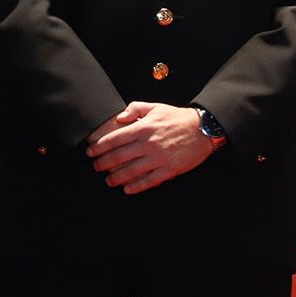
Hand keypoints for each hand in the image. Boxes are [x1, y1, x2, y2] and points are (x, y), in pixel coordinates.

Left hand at [87, 102, 212, 194]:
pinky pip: (149, 181)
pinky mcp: (170, 169)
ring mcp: (159, 158)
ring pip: (131, 171)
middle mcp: (149, 143)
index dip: (99, 147)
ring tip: (109, 180)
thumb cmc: (178, 118)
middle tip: (96, 167)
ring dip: (116, 178)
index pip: (115, 139)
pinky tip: (127, 189)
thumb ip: (135, 108)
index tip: (91, 152)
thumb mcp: (156, 107)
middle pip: (119, 157)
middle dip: (103, 164)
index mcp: (144, 128)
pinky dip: (136, 187)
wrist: (204, 128)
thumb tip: (119, 118)